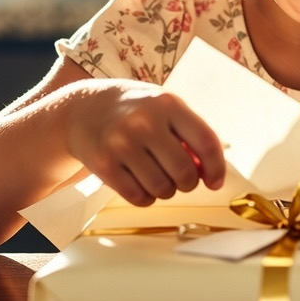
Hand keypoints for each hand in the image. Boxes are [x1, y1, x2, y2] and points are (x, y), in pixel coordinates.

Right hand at [58, 79, 225, 205]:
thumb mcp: (165, 108)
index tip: (215, 182)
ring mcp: (122, 143)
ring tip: (159, 176)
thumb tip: (209, 172)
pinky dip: (146, 197)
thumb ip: (190, 134)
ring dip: (167, 190)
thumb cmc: (135, 110)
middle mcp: (144, 122)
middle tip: (183, 178)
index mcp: (167, 103)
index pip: (205, 142)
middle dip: (189, 182)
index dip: (216, 168)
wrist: (83, 108)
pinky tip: (141, 181)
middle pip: (184, 171)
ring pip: (163, 188)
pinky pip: (139, 197)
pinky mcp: (104, 164)